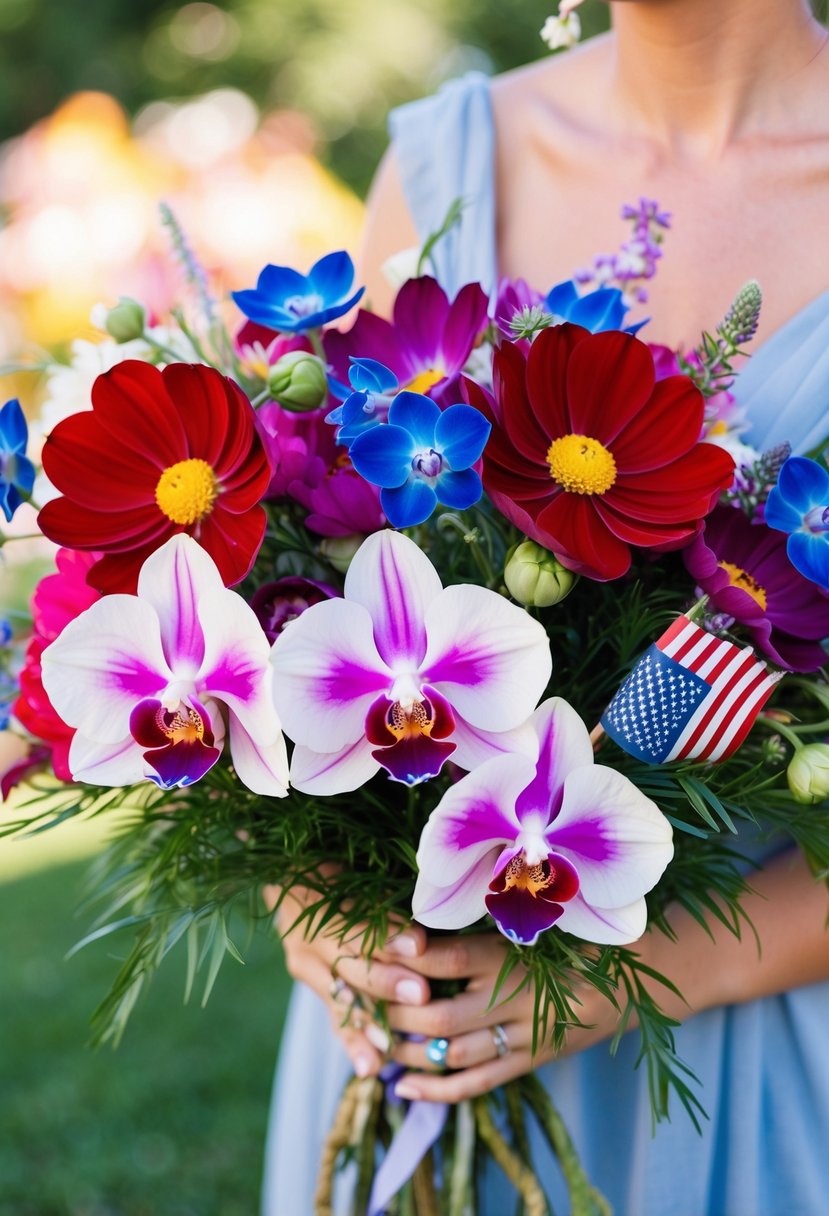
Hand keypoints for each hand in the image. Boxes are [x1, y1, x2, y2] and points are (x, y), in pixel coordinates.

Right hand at [269, 883, 431, 1078]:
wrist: (290, 879)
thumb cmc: (339, 870)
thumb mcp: (357, 874)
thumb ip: (385, 895)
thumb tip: (431, 908)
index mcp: (319, 900)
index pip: (356, 921)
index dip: (387, 933)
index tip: (419, 943)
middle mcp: (308, 938)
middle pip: (349, 963)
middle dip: (387, 980)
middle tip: (421, 993)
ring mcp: (304, 965)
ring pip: (341, 996)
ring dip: (370, 1021)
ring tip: (393, 1045)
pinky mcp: (312, 985)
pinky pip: (334, 1015)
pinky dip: (353, 1042)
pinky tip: (370, 1067)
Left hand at [384, 932, 619, 1103]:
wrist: (633, 981)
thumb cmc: (576, 937)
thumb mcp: (541, 914)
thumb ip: (494, 910)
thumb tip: (441, 895)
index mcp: (516, 954)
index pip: (453, 956)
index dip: (413, 953)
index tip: (381, 945)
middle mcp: (516, 998)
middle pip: (442, 1015)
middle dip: (398, 1013)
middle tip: (367, 1002)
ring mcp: (523, 1036)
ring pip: (454, 1055)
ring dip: (409, 1052)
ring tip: (376, 1042)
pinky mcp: (528, 1062)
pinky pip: (478, 1083)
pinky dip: (438, 1091)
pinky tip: (402, 1087)